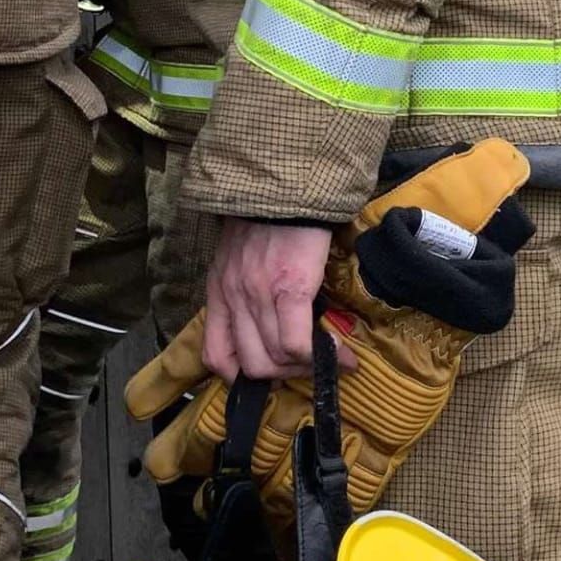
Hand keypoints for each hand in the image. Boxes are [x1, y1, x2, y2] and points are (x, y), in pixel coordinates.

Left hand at [204, 221, 333, 380]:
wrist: (290, 183)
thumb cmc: (270, 214)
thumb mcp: (240, 254)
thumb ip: (244, 287)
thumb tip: (269, 320)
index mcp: (219, 291)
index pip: (217, 357)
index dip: (245, 377)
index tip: (275, 370)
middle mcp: (233, 298)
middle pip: (252, 366)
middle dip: (285, 375)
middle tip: (309, 366)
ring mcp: (258, 295)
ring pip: (275, 360)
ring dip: (306, 369)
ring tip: (329, 359)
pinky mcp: (289, 288)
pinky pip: (298, 343)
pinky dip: (323, 357)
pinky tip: (343, 356)